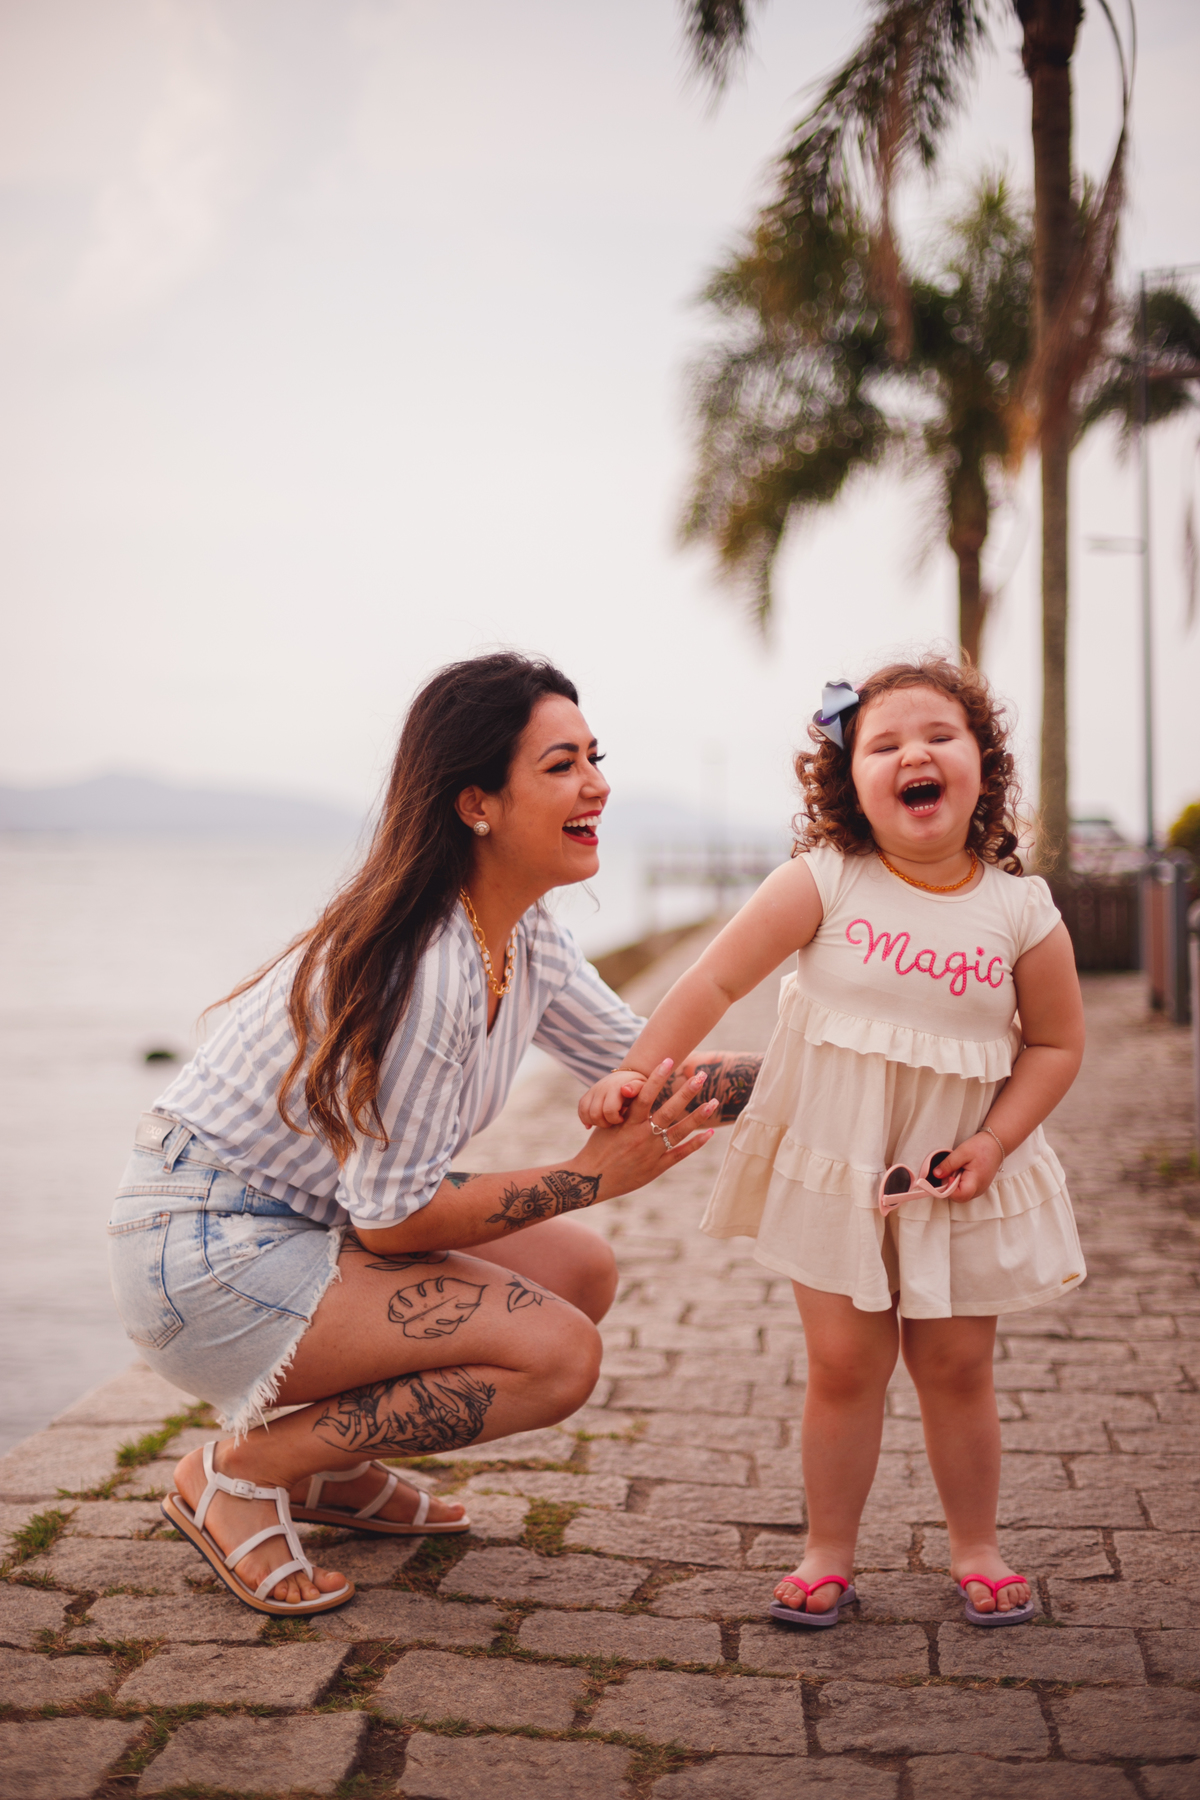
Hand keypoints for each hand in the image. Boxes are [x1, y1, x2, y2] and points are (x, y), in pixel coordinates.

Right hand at [572, 1060, 718, 1200]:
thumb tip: (636, 1090)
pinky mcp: (657, 1167)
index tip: (669, 1060)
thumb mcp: (607, 1125)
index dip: (657, 1077)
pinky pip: (680, 1153)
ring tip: (713, 1101)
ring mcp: (651, 1152)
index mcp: (628, 1123)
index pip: (645, 1094)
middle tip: (701, 1075)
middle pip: (669, 1110)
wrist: (592, 1179)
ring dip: (698, 1116)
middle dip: (686, 1091)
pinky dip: (696, 1144)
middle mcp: (642, 1136)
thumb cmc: (598, 1148)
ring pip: (679, 1131)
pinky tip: (710, 1133)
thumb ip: (625, 1111)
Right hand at [578, 1070, 646, 1128]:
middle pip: (595, 1114)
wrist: (628, 1075)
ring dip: (594, 1122)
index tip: (622, 1119)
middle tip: (614, 1122)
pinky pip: (581, 1108)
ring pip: (585, 1112)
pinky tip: (591, 1125)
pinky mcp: (588, 1094)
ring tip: (606, 1122)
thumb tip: (625, 1090)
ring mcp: (593, 1090)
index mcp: (615, 1088)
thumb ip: (636, 1088)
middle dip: (604, 1123)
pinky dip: (584, 1118)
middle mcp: (601, 1088)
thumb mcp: (642, 1085)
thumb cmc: (639, 1085)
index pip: (608, 1110)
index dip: (615, 1119)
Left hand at [937, 1131, 1004, 1200]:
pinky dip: (960, 1182)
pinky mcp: (979, 1186)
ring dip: (954, 1184)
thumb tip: (936, 1174)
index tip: (947, 1176)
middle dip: (949, 1186)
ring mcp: (979, 1189)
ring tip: (958, 1169)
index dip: (948, 1188)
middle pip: (958, 1197)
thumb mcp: (962, 1152)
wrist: (997, 1144)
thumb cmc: (982, 1147)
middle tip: (951, 1170)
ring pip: (961, 1194)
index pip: (959, 1196)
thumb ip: (949, 1164)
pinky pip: (965, 1189)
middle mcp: (979, 1190)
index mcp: (976, 1182)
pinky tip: (961, 1171)